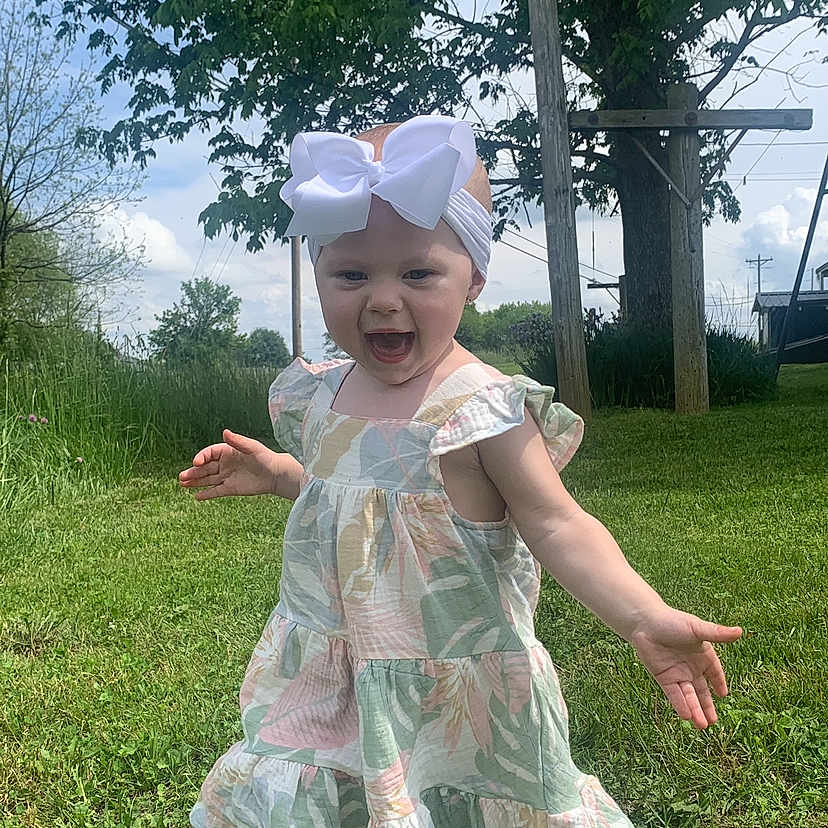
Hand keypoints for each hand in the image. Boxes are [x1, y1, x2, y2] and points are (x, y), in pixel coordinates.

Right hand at [178, 429, 280, 498]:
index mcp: (227, 451)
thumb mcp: (252, 447)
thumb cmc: (265, 457)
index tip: (196, 462)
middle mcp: (224, 464)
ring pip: (207, 480)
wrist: (275, 474)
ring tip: (182, 484)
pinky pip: (215, 491)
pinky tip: (196, 496)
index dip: (201, 457)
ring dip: (195, 482)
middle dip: (193, 472)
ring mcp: (226, 476)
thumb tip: (224, 431)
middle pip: (205, 468)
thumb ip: (238, 441)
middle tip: (181, 477)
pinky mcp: (230, 488)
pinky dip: (206, 494)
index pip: (209, 453)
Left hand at [629, 608, 741, 728]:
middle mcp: (690, 667)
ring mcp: (677, 673)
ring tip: (702, 726)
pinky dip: (680, 705)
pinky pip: (674, 694)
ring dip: (695, 710)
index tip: (723, 695)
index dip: (719, 683)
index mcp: (702, 654)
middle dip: (707, 706)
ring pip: (688, 696)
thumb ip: (717, 633)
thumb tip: (739, 631)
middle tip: (714, 722)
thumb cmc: (672, 621)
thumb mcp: (696, 629)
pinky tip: (687, 716)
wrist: (644, 622)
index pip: (714, 673)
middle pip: (701, 690)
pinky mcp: (663, 677)